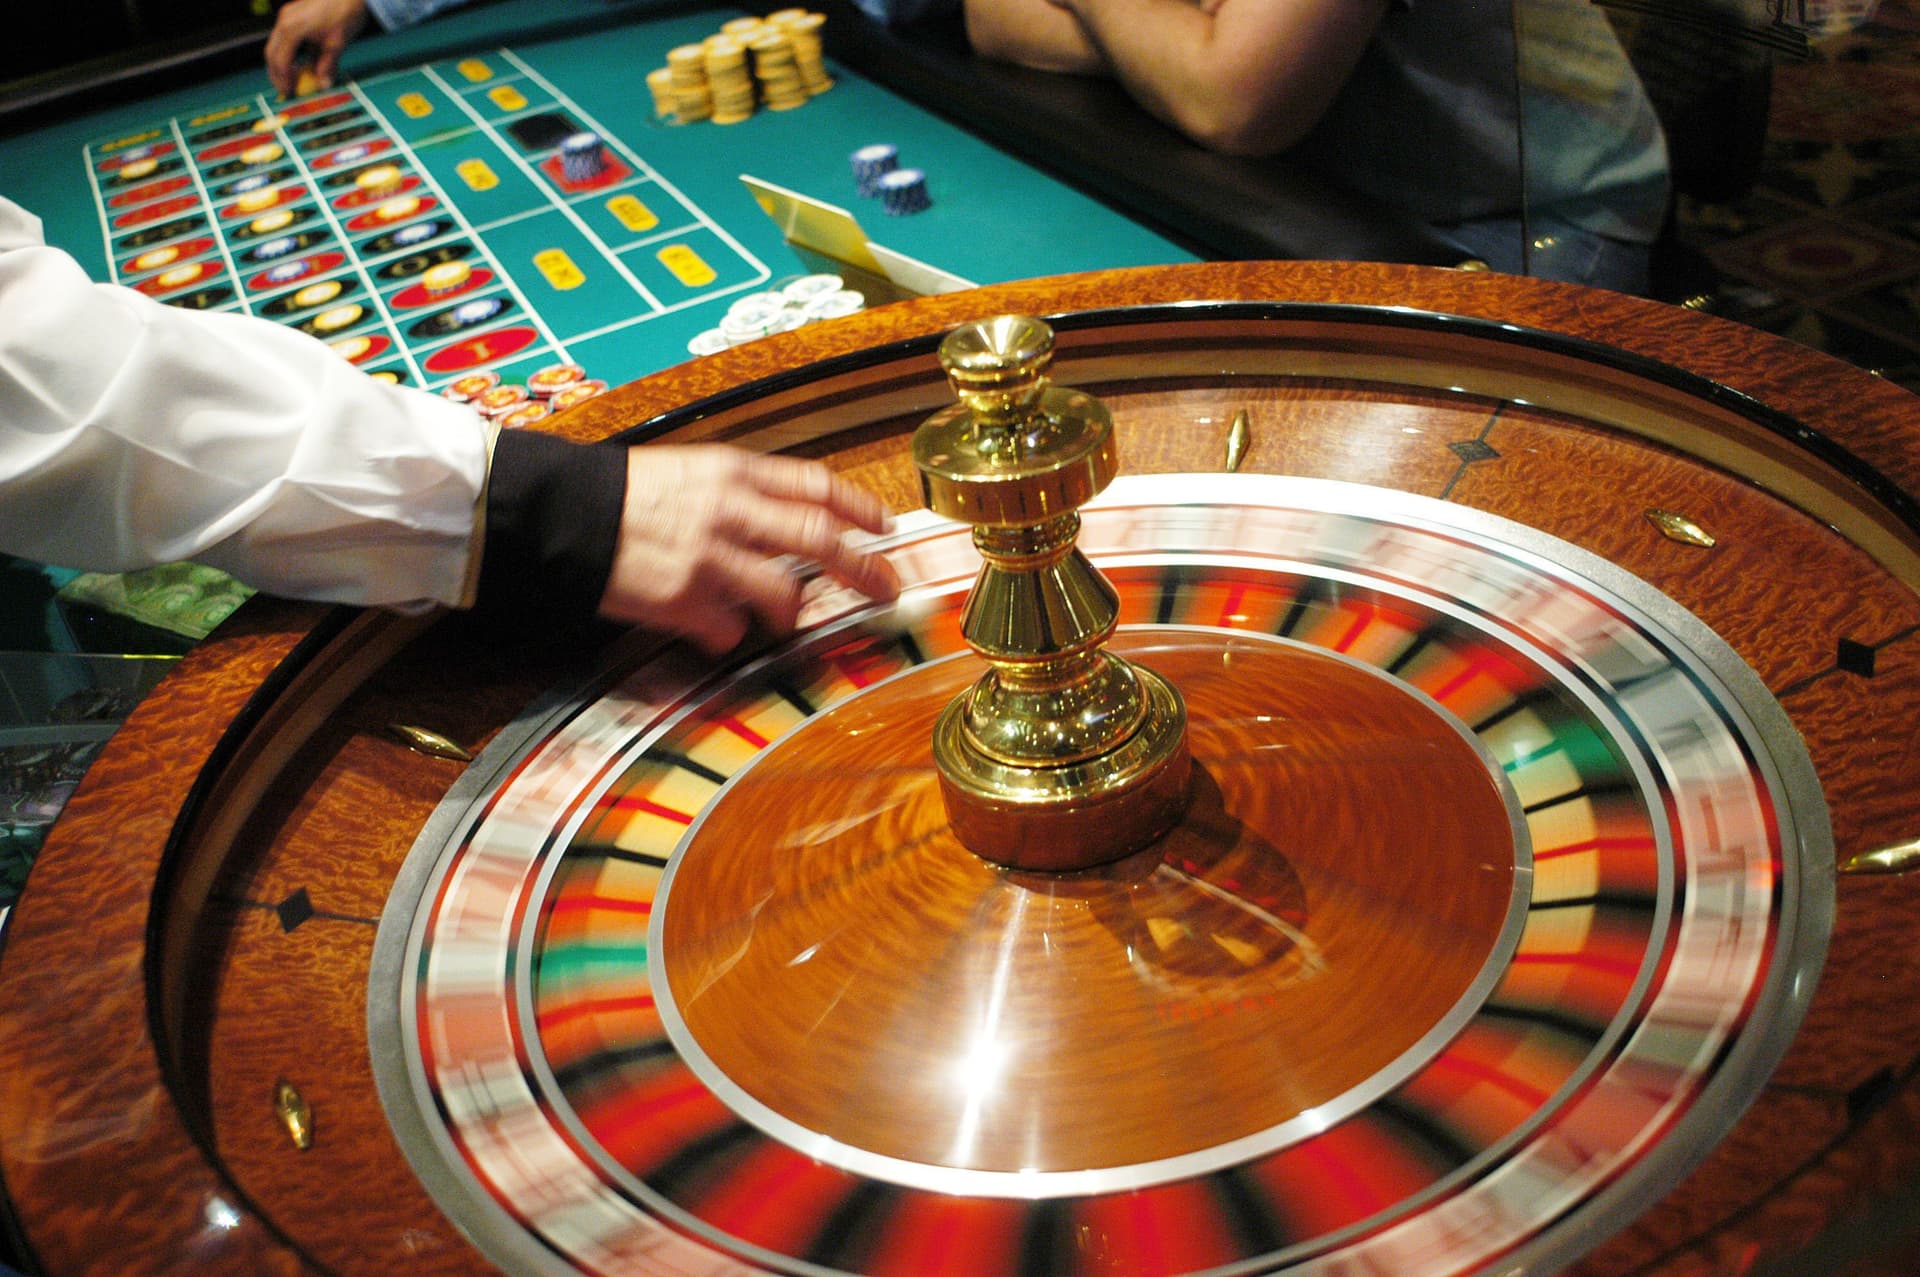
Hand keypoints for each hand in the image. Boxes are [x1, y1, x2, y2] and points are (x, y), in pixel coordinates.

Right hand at [265, 0, 370, 95]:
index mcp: (292, 29)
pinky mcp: (294, 14)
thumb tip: (323, 84)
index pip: (280, 61)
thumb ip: (327, 65)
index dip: (283, 80)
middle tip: (286, 90)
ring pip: (276, 44)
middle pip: (272, 52)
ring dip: (282, 63)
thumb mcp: (336, 43)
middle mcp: (285, 21)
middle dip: (277, 73)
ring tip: (293, 80)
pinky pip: (285, 37)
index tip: (289, 93)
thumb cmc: (344, 11)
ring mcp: (288, 16)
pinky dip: (289, 52)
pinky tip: (300, 63)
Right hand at [598, 446, 901, 653]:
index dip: (858, 507)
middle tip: (886, 590)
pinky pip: (729, 629)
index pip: (815, 485)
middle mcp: (730, 510)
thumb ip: (742, 492)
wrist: (564, 514)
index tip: (884, 527)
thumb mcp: (691, 470)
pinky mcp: (684, 599)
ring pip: (783, 594)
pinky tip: (712, 626)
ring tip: (784, 618)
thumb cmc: (625, 495)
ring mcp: (710, 557)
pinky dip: (729, 633)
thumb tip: (790, 518)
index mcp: (733, 471)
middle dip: (864, 569)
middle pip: (820, 540)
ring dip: (791, 612)